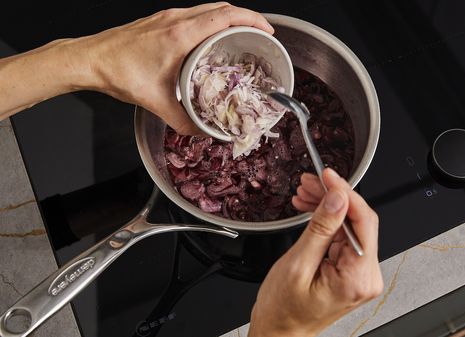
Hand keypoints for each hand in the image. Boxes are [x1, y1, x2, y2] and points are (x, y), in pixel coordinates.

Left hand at [74, 2, 273, 134]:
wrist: (89, 59)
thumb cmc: (118, 74)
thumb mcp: (155, 102)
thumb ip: (183, 121)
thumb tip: (202, 132)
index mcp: (180, 34)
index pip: (225, 16)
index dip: (251, 20)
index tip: (267, 30)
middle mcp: (176, 19)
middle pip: (221, 7)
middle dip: (246, 17)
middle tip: (261, 33)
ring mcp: (167, 16)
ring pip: (208, 8)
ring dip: (229, 17)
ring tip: (242, 35)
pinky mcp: (160, 19)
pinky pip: (195, 14)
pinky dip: (212, 20)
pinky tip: (213, 38)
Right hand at [248, 168, 383, 336]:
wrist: (279, 332)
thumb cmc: (284, 310)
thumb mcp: (298, 264)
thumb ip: (321, 228)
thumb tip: (338, 198)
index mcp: (358, 278)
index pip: (364, 221)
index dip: (346, 193)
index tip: (329, 176)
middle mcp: (366, 277)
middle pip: (358, 221)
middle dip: (333, 197)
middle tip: (310, 181)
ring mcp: (360, 274)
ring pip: (350, 225)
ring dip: (328, 206)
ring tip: (305, 193)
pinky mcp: (351, 270)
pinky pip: (343, 236)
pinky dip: (327, 221)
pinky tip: (311, 209)